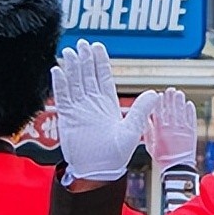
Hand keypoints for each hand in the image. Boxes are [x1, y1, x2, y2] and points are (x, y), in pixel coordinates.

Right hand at [51, 40, 158, 180]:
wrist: (98, 171)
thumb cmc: (116, 155)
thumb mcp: (132, 130)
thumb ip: (141, 110)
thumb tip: (156, 93)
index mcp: (109, 104)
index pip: (104, 77)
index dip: (100, 62)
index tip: (97, 46)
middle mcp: (93, 103)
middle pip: (87, 76)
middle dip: (84, 59)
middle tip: (81, 42)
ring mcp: (79, 109)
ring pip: (74, 83)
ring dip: (72, 67)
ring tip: (69, 51)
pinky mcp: (67, 117)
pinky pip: (62, 97)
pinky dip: (60, 84)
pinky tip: (58, 70)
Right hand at [142, 88, 197, 172]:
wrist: (178, 168)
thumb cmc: (163, 158)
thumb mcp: (150, 145)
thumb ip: (148, 131)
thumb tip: (146, 119)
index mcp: (160, 130)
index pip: (159, 111)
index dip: (159, 102)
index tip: (158, 95)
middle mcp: (172, 127)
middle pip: (170, 108)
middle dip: (170, 98)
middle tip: (170, 90)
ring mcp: (183, 129)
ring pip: (181, 111)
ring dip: (180, 101)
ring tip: (179, 93)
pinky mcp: (192, 132)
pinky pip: (191, 118)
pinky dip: (190, 111)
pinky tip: (189, 104)